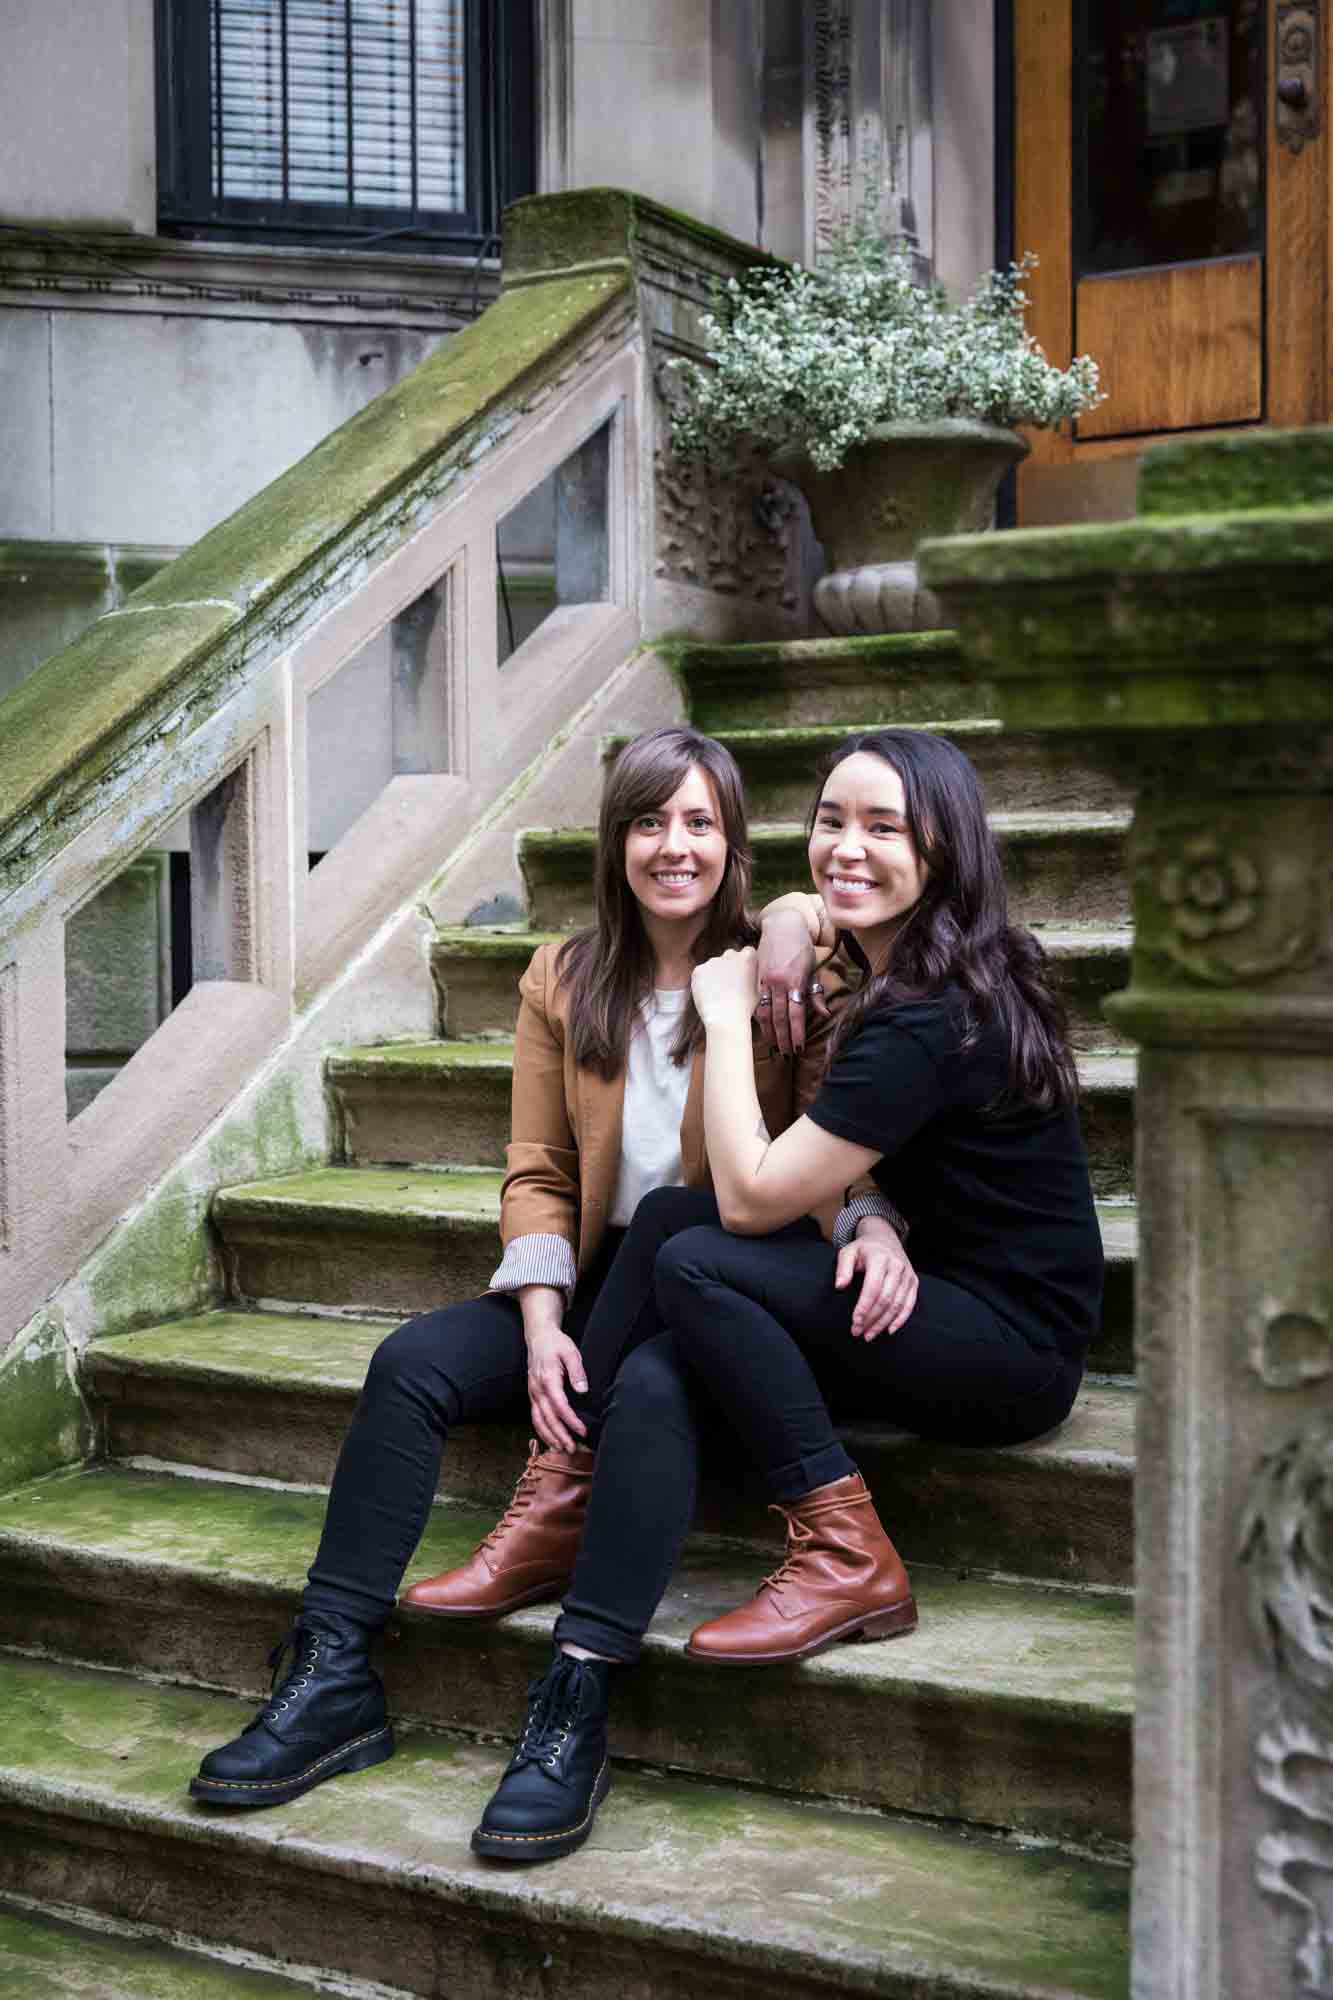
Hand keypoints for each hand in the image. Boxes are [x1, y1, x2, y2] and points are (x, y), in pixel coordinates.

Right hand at [525, 1326, 588, 1451]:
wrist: (539, 1336)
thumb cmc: (556, 1343)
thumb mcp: (571, 1352)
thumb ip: (577, 1371)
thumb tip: (582, 1390)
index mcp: (547, 1379)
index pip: (559, 1406)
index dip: (571, 1421)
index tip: (582, 1431)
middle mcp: (537, 1389)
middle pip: (547, 1418)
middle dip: (560, 1436)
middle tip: (572, 1449)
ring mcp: (533, 1393)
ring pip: (538, 1420)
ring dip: (549, 1437)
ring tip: (562, 1449)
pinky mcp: (532, 1395)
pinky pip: (535, 1416)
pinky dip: (542, 1430)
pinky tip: (551, 1439)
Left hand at [692, 946, 758, 1026]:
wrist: (725, 1018)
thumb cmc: (744, 1008)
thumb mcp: (759, 989)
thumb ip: (754, 976)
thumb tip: (751, 974)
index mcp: (747, 957)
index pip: (747, 952)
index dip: (745, 964)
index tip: (742, 974)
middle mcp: (730, 954)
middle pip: (730, 956)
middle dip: (729, 966)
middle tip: (729, 985)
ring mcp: (713, 961)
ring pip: (714, 965)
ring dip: (715, 974)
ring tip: (718, 993)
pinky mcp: (699, 970)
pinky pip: (701, 973)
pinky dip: (703, 981)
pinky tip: (709, 994)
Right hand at [756, 908, 826, 1054]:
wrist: (782, 926)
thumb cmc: (801, 948)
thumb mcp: (813, 969)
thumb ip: (816, 993)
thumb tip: (825, 1014)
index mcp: (795, 981)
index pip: (796, 1014)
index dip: (797, 1033)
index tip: (799, 1048)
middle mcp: (778, 983)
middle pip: (779, 1017)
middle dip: (783, 1038)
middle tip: (786, 1054)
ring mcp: (765, 981)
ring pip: (764, 1013)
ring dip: (769, 1031)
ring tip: (774, 1045)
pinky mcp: (756, 979)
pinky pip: (756, 1002)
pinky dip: (760, 1017)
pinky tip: (763, 1028)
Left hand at [835, 1219, 917, 1339]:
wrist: (885, 1238)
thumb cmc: (863, 1249)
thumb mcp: (848, 1251)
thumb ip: (843, 1268)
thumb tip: (840, 1286)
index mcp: (880, 1258)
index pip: (873, 1287)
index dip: (864, 1307)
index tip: (855, 1321)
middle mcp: (897, 1266)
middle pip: (886, 1299)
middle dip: (872, 1319)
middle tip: (858, 1332)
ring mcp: (907, 1275)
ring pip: (897, 1304)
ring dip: (883, 1323)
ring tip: (869, 1335)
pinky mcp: (913, 1282)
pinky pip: (909, 1304)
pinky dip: (900, 1320)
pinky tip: (889, 1330)